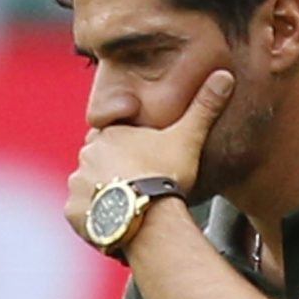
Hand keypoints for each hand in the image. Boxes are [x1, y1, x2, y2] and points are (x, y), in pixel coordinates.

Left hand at [66, 69, 232, 238]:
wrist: (148, 216)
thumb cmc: (166, 175)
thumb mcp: (188, 138)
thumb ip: (204, 107)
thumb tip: (225, 75)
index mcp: (110, 133)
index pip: (113, 137)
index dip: (128, 150)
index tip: (144, 163)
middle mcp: (87, 154)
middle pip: (98, 161)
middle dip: (113, 172)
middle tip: (137, 186)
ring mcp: (77, 183)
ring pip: (88, 188)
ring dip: (103, 195)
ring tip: (128, 207)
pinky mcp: (74, 211)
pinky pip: (82, 214)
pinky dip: (95, 219)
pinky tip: (115, 223)